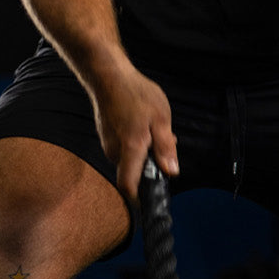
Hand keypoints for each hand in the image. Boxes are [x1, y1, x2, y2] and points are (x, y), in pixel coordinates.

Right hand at [87, 62, 178, 199]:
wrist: (109, 75)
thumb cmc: (136, 94)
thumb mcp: (161, 119)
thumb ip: (165, 147)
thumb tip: (171, 172)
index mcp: (130, 148)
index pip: (129, 185)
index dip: (139, 199)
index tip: (151, 202)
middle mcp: (114, 151)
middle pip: (135, 171)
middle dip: (152, 163)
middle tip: (166, 141)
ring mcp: (108, 143)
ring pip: (131, 157)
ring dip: (146, 149)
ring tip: (154, 126)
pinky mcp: (107, 136)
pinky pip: (125, 147)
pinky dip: (137, 141)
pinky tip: (143, 122)